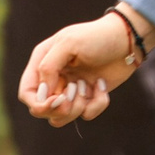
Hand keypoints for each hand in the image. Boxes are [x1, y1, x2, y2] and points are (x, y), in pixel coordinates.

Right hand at [17, 9, 154, 126]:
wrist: (126, 41)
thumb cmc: (96, 37)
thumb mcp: (68, 44)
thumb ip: (49, 66)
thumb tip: (43, 92)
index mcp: (41, 64)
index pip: (27, 94)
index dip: (38, 104)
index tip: (57, 100)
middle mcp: (53, 79)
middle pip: (44, 111)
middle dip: (61, 107)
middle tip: (78, 89)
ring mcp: (71, 90)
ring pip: (63, 117)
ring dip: (78, 107)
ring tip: (87, 85)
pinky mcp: (90, 97)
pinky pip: (87, 114)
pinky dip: (97, 103)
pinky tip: (102, 85)